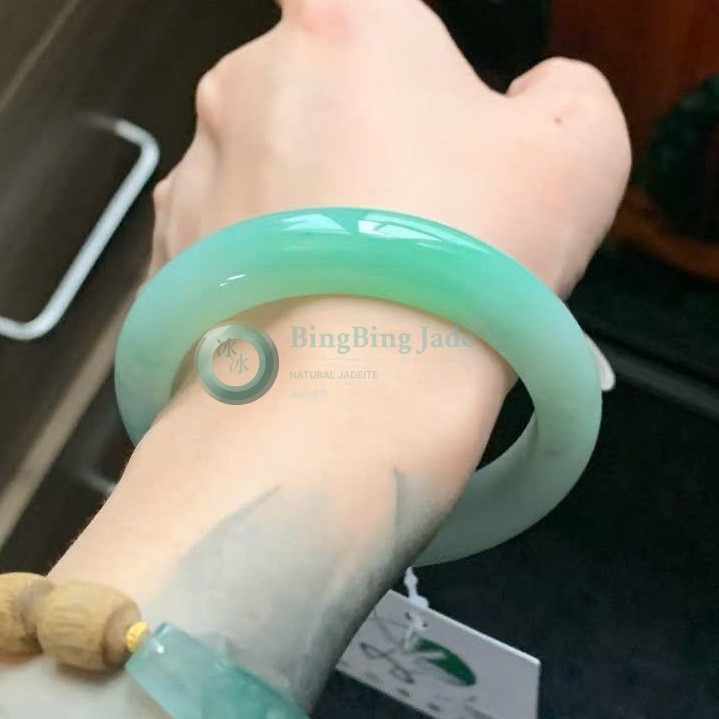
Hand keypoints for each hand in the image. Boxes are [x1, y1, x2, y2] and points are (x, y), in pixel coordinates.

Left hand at [151, 0, 630, 295]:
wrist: (353, 399)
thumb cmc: (464, 263)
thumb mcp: (579, 150)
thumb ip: (564, 91)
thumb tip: (534, 96)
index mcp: (345, 22)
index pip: (375, 15)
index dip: (415, 76)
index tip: (436, 131)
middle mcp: (246, 82)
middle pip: (324, 100)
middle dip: (371, 151)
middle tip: (419, 229)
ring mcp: (197, 171)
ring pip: (275, 177)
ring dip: (318, 216)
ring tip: (367, 286)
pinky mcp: (171, 252)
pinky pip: (236, 244)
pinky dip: (273, 269)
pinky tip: (315, 313)